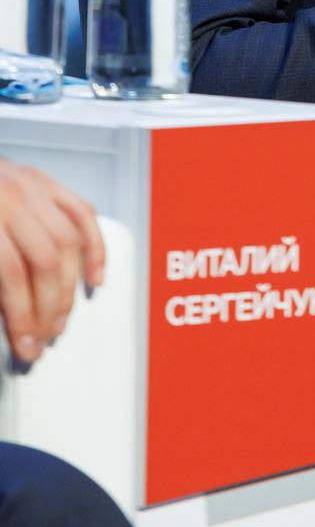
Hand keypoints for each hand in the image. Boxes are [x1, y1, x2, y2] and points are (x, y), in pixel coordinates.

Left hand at [0, 161, 105, 363]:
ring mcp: (34, 187)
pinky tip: (94, 275)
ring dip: (70, 287)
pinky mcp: (45, 181)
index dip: (23, 318)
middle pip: (46, 262)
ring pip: (69, 242)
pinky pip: (82, 213)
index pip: (14, 278)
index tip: (25, 344)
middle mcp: (14, 199)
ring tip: (62, 317)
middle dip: (49, 308)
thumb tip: (5, 313)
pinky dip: (94, 246)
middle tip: (44, 336)